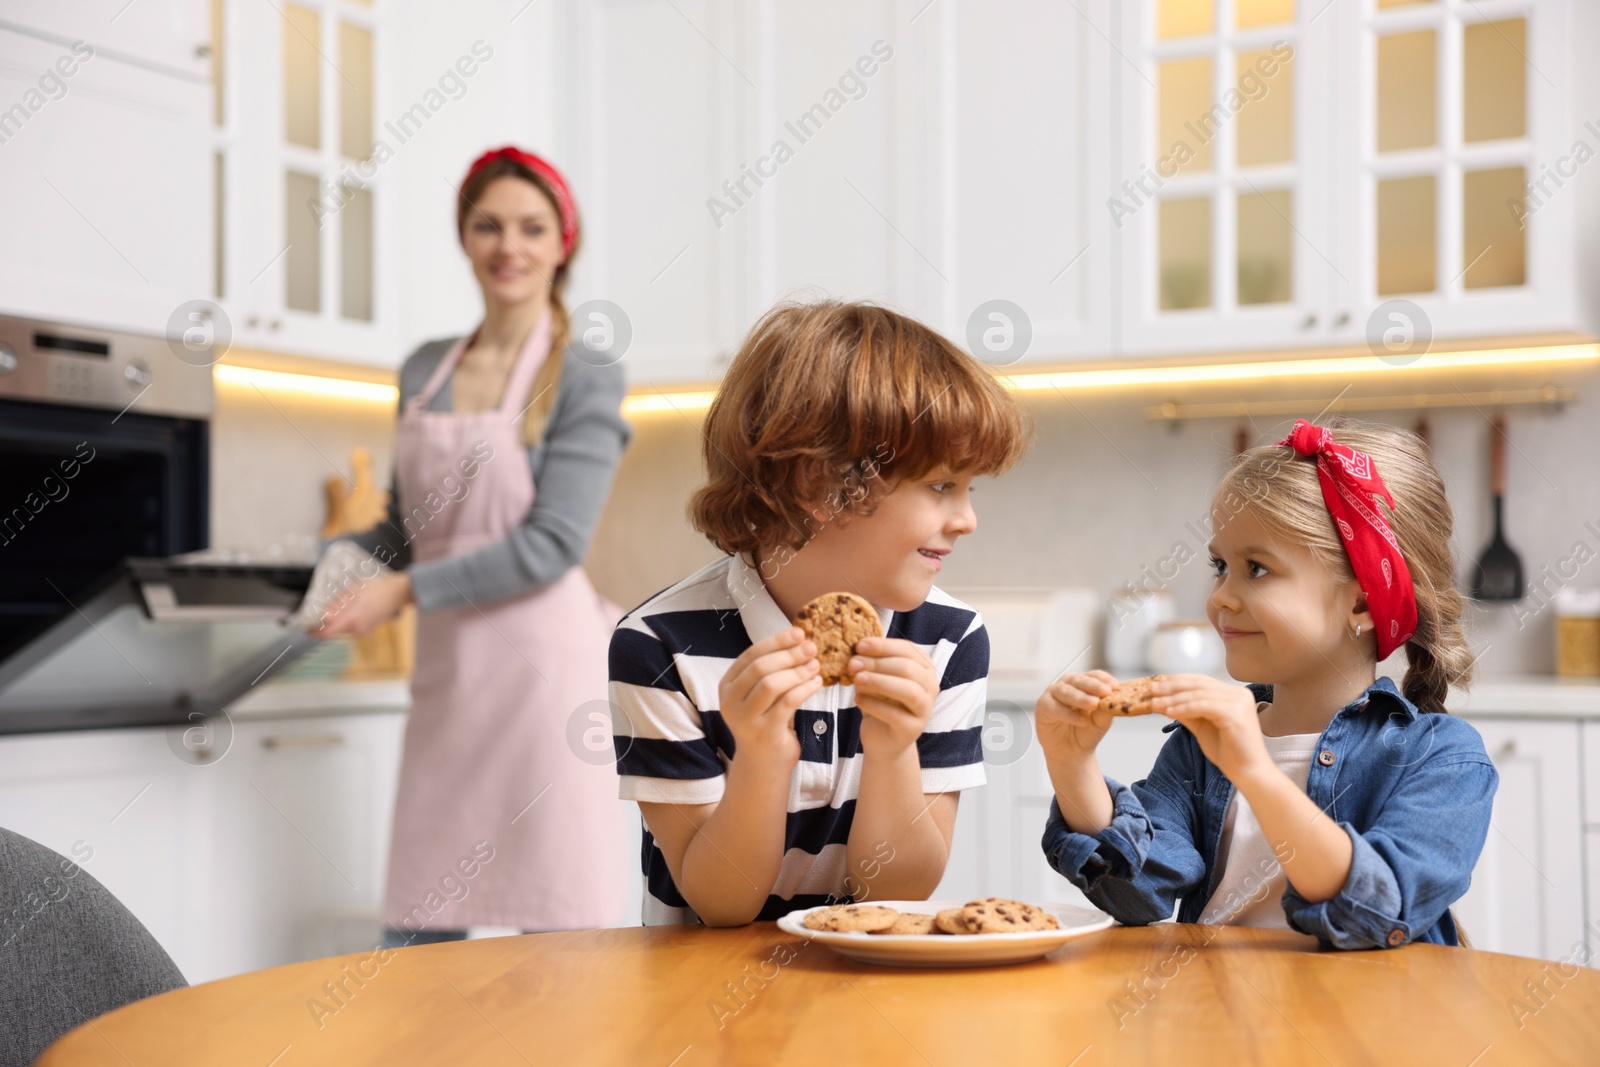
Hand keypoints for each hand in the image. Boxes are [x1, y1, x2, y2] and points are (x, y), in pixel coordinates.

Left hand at [313, 571, 412, 636]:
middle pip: (331, 631)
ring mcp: (361, 630)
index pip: (326, 633)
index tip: (304, 626)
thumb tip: (322, 616)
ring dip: (334, 620)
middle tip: (319, 608)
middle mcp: (356, 629)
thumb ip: (337, 606)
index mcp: (352, 619)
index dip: (313, 631)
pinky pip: (347, 627)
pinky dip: (343, 620)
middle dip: (323, 623)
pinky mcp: (364, 629)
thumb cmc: (377, 589)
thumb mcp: (354, 592)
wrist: (397, 594)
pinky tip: (348, 607)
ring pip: (339, 629)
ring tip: (339, 603)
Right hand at [718, 627, 821, 769]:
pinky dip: (805, 689)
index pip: (750, 655)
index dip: (776, 641)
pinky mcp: (764, 732)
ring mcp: (745, 719)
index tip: (799, 633)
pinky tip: (817, 682)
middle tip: (812, 648)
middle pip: (760, 668)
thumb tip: (799, 639)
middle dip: (788, 654)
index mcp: (727, 686)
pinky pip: (787, 703)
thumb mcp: (761, 695)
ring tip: (816, 665)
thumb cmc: (766, 722)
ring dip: (797, 671)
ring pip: (771, 684)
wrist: (763, 764)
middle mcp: (730, 702)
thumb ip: (770, 671)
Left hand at [849, 637, 937, 757]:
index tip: (859, 645)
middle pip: (908, 669)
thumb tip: (856, 653)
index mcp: (924, 667)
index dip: (883, 646)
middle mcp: (930, 686)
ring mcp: (925, 709)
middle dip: (877, 664)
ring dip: (879, 682)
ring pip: (908, 691)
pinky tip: (858, 700)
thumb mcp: (876, 678)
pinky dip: (874, 705)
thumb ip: (871, 664)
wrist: (882, 738)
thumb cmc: (880, 701)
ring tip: (857, 680)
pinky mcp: (913, 729)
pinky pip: (895, 714)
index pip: (907, 650)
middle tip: (853, 664)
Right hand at [1034, 670, 1117, 763]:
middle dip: (1093, 686)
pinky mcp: (1043, 706)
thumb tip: (1113, 699)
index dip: (1104, 679)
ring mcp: (1053, 694)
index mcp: (1083, 684)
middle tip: (1106, 691)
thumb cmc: (1086, 732)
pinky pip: (1055, 707)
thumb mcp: (1101, 722)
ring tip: (1094, 704)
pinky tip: (1082, 721)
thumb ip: (1105, 710)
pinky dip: (1069, 714)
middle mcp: (1067, 685)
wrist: (1071, 752)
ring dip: (1081, 698)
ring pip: (1066, 691)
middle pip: (1079, 680)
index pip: (1094, 675)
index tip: (1115, 686)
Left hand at [1149, 674, 1270, 783]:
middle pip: (1198, 684)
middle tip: (1151, 690)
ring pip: (1199, 694)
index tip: (1156, 684)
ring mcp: (1239, 702)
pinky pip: (1203, 706)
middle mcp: (1238, 694)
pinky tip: (1169, 712)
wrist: (1248, 773)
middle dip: (1171, 686)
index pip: (1200, 681)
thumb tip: (1163, 701)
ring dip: (1173, 698)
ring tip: (1155, 703)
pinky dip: (1184, 708)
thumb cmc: (1228, 752)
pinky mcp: (1236, 714)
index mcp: (1233, 694)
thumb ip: (1186, 712)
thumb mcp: (1201, 727)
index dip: (1176, 681)